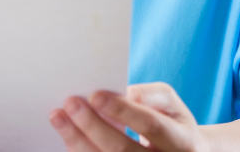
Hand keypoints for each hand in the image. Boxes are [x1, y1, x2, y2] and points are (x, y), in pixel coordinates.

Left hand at [50, 83, 208, 151]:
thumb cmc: (169, 122)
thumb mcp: (169, 105)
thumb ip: (149, 96)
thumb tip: (123, 93)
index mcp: (181, 141)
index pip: (151, 125)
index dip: (123, 110)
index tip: (94, 95)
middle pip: (123, 150)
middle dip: (93, 126)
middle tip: (70, 103)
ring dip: (78, 141)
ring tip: (58, 118)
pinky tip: (68, 137)